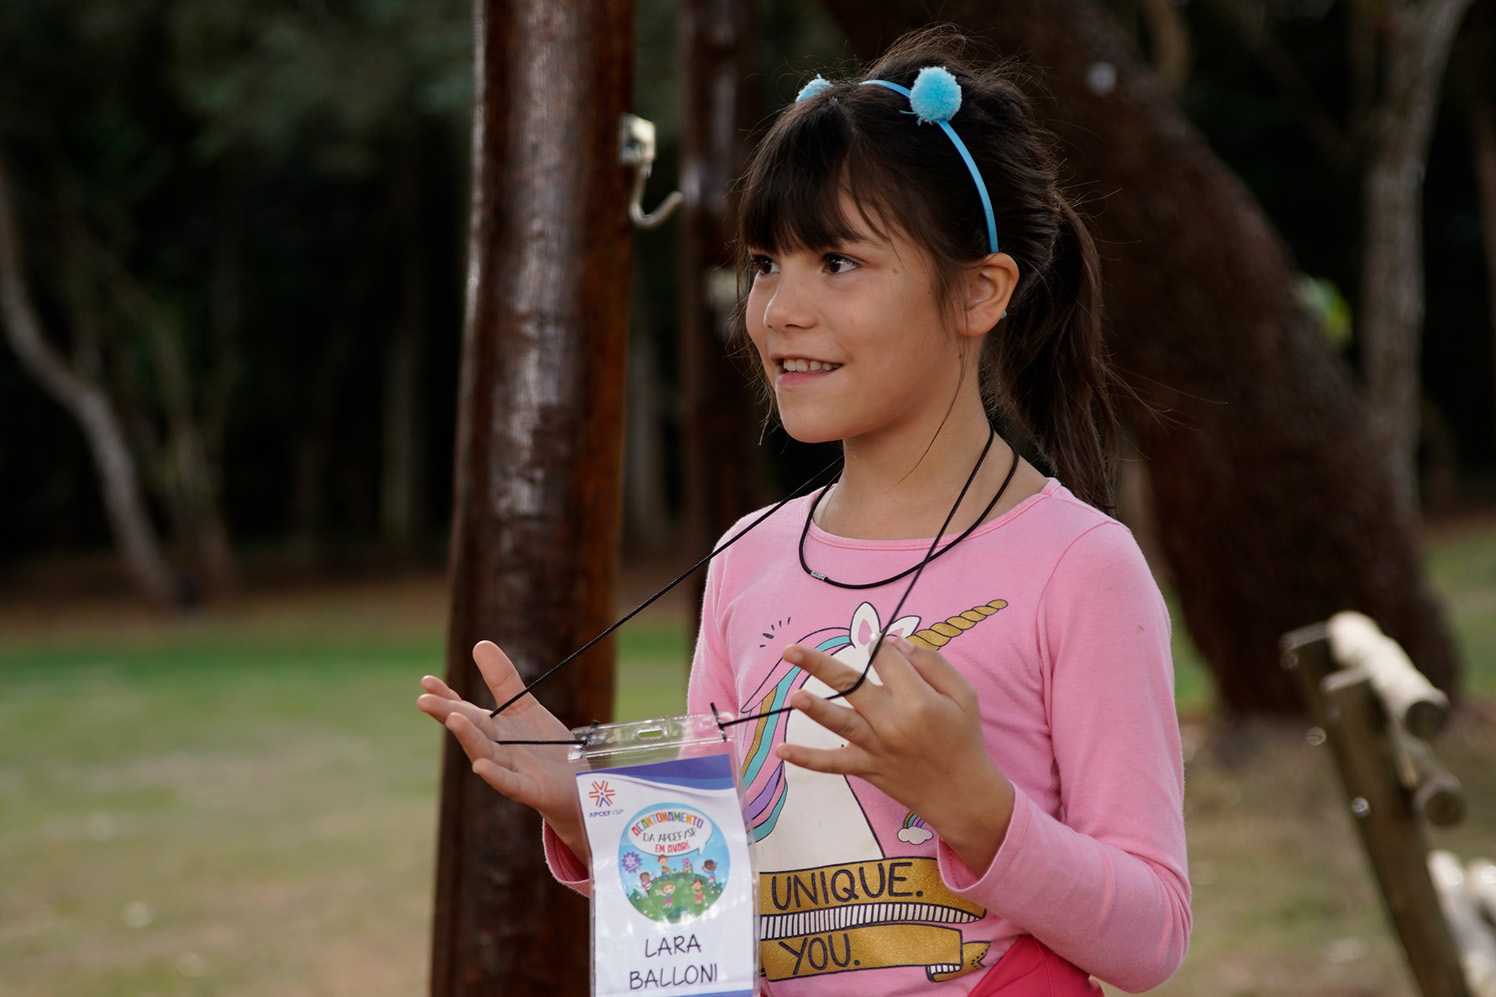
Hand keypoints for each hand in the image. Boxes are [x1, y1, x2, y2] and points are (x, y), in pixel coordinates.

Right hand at [416, 640, 587, 861]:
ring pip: (486, 753)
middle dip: (448, 714)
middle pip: (471, 729)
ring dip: (469, 738)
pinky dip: (495, 775)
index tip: (426, 681)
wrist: (574, 783)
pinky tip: (481, 766)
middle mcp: (496, 749)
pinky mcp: (530, 789)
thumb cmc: (544, 746)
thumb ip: (502, 679)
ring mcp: (511, 770)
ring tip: (454, 719)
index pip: (465, 710)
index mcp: (493, 729)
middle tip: (424, 701)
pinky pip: (510, 783)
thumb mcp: (524, 706)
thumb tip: (479, 644)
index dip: (446, 696)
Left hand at [775, 634, 1013, 874]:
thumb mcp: (963, 694)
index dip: (879, 646)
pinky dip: (808, 759)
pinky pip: (833, 764)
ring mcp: (876, 748)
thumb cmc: (962, 737)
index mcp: (919, 700)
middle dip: (819, 665)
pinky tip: (781, 751)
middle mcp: (893, 723)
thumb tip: (895, 642)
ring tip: (794, 696)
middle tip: (790, 650)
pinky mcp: (865, 768)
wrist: (961, 793)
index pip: (886, 660)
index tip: (877, 643)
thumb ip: (932, 663)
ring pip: (841, 723)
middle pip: (853, 685)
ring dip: (816, 709)